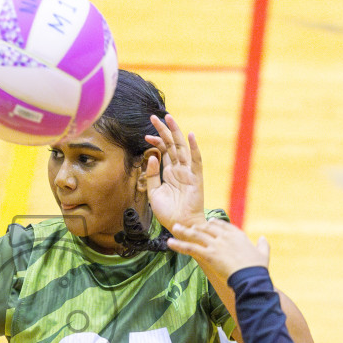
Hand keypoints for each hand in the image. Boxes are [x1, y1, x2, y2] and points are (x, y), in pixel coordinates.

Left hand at [142, 115, 203, 229]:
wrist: (180, 225)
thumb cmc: (168, 212)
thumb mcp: (154, 192)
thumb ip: (152, 175)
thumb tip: (151, 157)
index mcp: (170, 172)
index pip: (164, 151)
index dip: (156, 141)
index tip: (146, 135)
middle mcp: (179, 169)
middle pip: (172, 145)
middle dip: (163, 130)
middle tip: (154, 117)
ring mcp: (188, 172)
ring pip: (182, 148)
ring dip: (175, 133)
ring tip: (168, 118)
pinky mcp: (196, 178)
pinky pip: (196, 161)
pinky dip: (194, 148)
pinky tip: (190, 136)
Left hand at [166, 218, 269, 281]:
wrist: (250, 277)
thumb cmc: (258, 267)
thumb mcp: (263, 253)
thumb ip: (262, 244)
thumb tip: (263, 238)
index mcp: (237, 235)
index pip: (222, 225)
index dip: (214, 223)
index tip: (209, 221)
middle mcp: (224, 237)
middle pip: (207, 228)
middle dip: (197, 226)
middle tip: (189, 226)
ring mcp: (215, 245)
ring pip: (196, 235)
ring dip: (184, 231)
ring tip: (175, 227)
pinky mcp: (208, 255)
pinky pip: (190, 248)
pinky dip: (179, 245)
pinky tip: (169, 242)